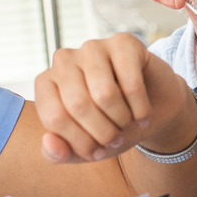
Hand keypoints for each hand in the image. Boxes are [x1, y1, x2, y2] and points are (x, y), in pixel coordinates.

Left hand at [34, 34, 195, 163]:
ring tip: (126, 124)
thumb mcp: (82, 148)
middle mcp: (63, 61)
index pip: (55, 118)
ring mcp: (92, 48)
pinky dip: (140, 109)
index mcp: (46, 84)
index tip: (96, 152)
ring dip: (122, 120)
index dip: (80, 143)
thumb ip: (57, 154)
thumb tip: (49, 144)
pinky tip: (143, 114)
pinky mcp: (123, 43)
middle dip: (103, 133)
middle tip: (115, 139)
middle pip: (78, 105)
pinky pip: (131, 83)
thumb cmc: (110, 126)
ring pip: (105, 94)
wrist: (151, 109)